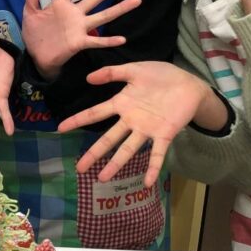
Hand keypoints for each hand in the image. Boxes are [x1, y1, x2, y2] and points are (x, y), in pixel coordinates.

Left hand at [22, 0, 140, 79]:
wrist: (36, 56)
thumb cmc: (35, 34)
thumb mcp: (30, 12)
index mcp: (62, 4)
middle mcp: (75, 13)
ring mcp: (80, 27)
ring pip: (103, 15)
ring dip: (120, 8)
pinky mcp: (80, 42)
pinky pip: (96, 41)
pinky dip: (108, 41)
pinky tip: (121, 38)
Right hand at [58, 62, 224, 185]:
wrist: (189, 83)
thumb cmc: (161, 76)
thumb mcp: (134, 69)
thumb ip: (112, 72)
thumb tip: (88, 78)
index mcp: (122, 103)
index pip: (95, 113)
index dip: (78, 120)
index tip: (60, 129)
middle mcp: (131, 120)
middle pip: (108, 139)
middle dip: (94, 153)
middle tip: (79, 169)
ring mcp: (147, 129)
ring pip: (127, 149)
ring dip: (116, 164)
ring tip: (102, 178)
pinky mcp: (164, 134)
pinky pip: (157, 153)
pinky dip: (153, 168)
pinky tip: (147, 181)